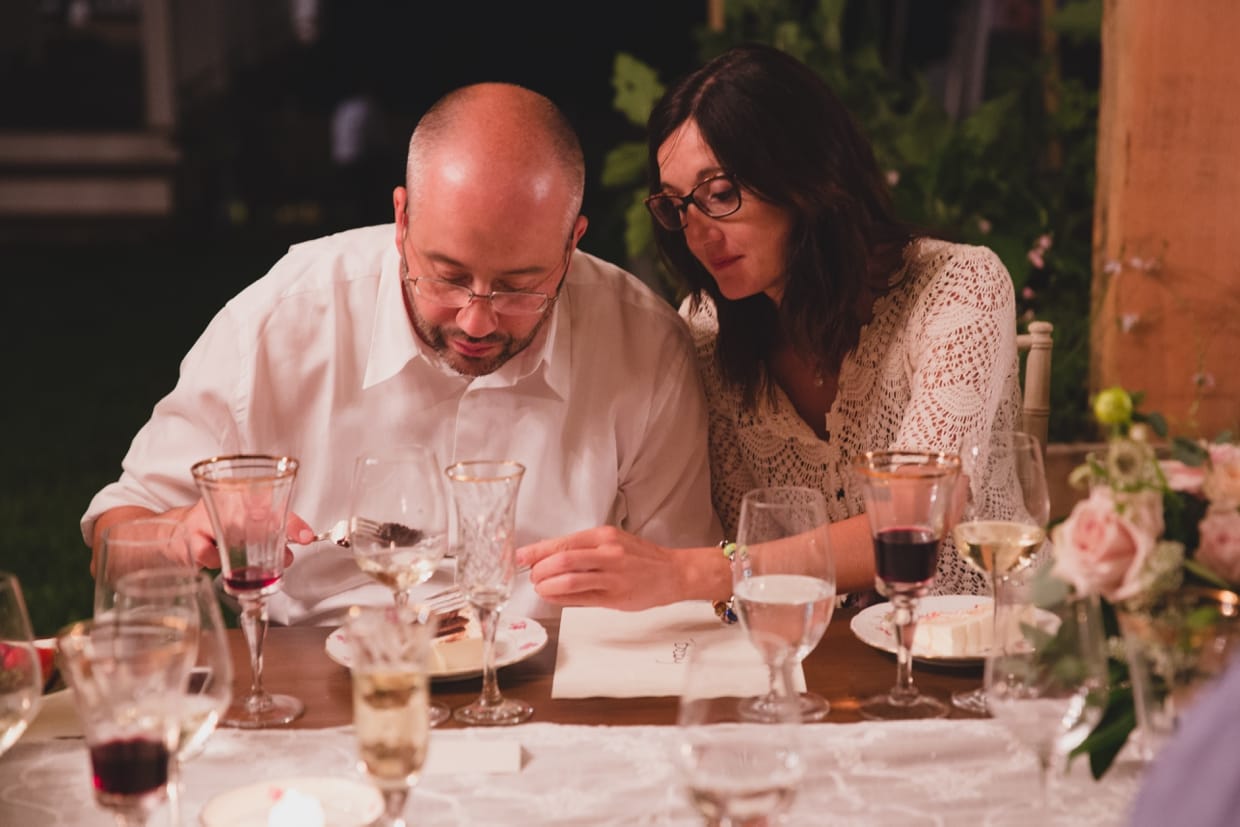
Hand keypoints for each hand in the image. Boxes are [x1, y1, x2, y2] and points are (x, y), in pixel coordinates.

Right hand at [180, 502, 310, 568]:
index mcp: (243, 493)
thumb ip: (274, 534)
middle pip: (255, 516)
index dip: (293, 522)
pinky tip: (216, 559)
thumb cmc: (218, 526)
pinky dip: (216, 561)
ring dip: (244, 554)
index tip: (306, 537)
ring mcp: (205, 516)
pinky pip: (207, 553)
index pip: (274, 503)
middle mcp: (225, 500)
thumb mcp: (247, 525)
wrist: (178, 531)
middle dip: (274, 540)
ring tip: (246, 563)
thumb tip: (294, 548)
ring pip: (231, 533)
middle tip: (286, 557)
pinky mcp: (190, 535)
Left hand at [518, 526, 688, 610]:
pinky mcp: (616, 596)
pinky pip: (581, 598)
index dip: (537, 551)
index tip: (520, 556)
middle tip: (532, 576)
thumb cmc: (641, 558)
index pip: (563, 542)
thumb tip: (549, 557)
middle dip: (540, 570)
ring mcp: (612, 575)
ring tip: (540, 587)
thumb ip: (584, 549)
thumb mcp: (613, 542)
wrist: (673, 572)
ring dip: (548, 585)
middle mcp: (607, 553)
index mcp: (604, 536)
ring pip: (570, 579)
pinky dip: (562, 598)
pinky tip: (553, 597)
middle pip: (563, 559)